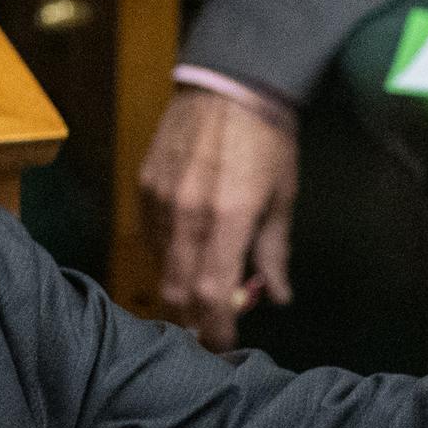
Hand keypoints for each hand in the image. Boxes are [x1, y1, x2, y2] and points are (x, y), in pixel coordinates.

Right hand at [139, 81, 299, 351]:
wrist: (230, 81)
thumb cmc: (268, 138)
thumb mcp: (282, 196)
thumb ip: (274, 252)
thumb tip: (276, 296)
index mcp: (228, 219)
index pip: (211, 295)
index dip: (215, 329)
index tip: (223, 346)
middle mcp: (187, 215)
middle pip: (176, 291)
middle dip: (190, 319)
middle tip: (208, 328)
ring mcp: (160, 200)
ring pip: (161, 266)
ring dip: (179, 286)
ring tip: (200, 287)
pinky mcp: (145, 186)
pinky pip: (152, 236)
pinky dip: (168, 254)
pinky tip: (188, 247)